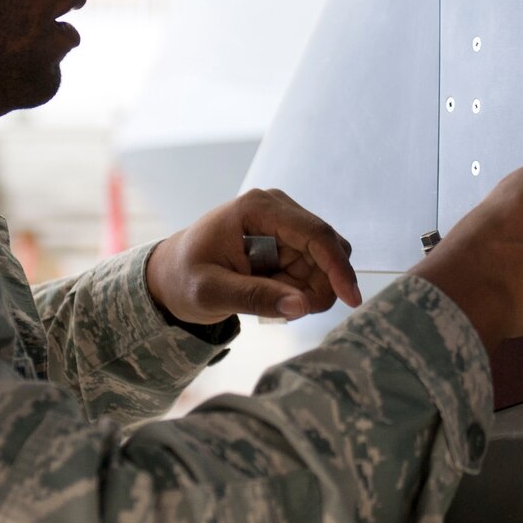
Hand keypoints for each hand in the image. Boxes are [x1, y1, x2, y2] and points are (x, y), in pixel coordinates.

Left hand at [147, 189, 362, 324]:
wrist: (170, 276)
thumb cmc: (183, 279)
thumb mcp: (211, 292)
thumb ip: (254, 297)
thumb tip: (301, 305)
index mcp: (258, 208)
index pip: (315, 234)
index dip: (339, 267)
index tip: (352, 300)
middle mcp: (277, 208)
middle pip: (327, 249)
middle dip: (320, 285)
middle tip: (290, 314)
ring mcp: (284, 224)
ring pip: (324, 263)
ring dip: (308, 290)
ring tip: (271, 304)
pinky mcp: (287, 241)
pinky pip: (313, 269)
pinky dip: (301, 289)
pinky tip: (273, 296)